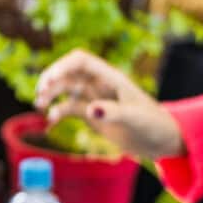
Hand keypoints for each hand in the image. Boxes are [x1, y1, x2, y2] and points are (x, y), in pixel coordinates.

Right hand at [35, 49, 185, 159]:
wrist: (162, 142)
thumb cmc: (154, 125)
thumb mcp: (135, 118)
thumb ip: (112, 112)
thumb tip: (89, 109)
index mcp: (110, 77)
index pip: (81, 61)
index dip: (62, 65)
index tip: (50, 80)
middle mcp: (100, 84)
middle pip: (68, 73)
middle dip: (52, 80)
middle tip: (40, 94)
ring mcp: (95, 99)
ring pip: (66, 90)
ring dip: (51, 95)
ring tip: (39, 106)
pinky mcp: (93, 115)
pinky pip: (70, 108)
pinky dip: (58, 112)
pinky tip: (50, 122)